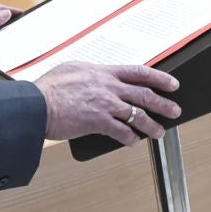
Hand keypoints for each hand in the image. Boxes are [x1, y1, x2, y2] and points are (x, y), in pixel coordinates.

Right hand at [34, 61, 180, 144]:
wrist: (36, 104)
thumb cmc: (49, 88)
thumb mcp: (72, 69)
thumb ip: (91, 74)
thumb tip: (98, 77)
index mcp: (104, 72)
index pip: (139, 72)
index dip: (159, 78)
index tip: (171, 83)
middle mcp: (109, 87)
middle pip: (144, 95)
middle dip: (163, 103)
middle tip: (175, 110)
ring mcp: (106, 105)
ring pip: (138, 115)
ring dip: (151, 125)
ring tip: (160, 132)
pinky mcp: (99, 122)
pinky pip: (122, 132)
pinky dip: (130, 138)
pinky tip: (134, 142)